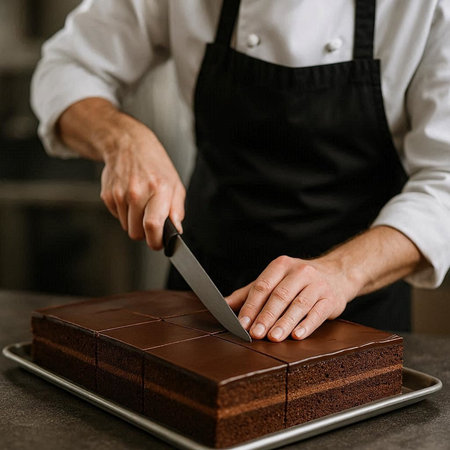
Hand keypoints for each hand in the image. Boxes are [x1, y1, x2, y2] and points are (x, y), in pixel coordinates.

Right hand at [57, 98, 184, 249]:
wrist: (128, 144)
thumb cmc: (154, 164)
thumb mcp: (175, 183)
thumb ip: (177, 209)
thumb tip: (176, 230)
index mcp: (158, 190)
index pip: (153, 225)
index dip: (155, 241)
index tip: (158, 243)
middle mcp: (137, 192)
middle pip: (137, 233)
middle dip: (145, 233)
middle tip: (150, 222)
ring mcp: (120, 194)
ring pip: (127, 227)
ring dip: (134, 221)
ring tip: (141, 203)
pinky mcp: (108, 195)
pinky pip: (117, 217)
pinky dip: (124, 212)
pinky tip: (129, 197)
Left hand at [226, 255, 355, 341]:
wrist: (336, 274)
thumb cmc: (297, 280)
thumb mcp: (273, 280)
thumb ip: (248, 293)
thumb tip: (223, 305)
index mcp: (281, 265)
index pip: (262, 286)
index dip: (251, 306)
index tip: (242, 324)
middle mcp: (300, 272)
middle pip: (280, 295)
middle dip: (266, 316)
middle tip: (256, 334)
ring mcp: (317, 284)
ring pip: (299, 304)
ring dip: (285, 322)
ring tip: (274, 337)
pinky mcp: (331, 298)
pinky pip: (318, 312)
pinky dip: (307, 324)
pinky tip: (297, 335)